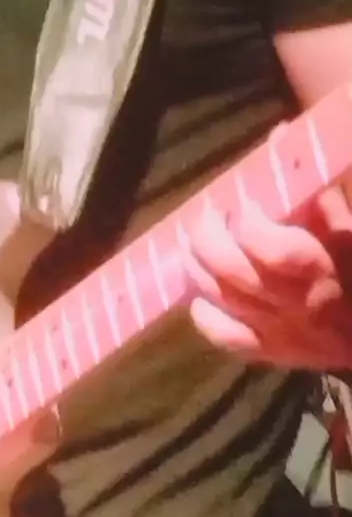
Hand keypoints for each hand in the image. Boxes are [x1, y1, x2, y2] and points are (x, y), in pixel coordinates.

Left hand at [186, 186, 351, 370]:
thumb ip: (321, 202)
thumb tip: (281, 163)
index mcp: (323, 270)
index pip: (274, 250)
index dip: (248, 221)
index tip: (241, 198)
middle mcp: (297, 305)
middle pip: (233, 270)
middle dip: (208, 236)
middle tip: (205, 213)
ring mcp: (281, 333)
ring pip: (221, 297)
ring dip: (198, 264)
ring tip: (193, 241)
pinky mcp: (272, 353)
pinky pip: (225, 336)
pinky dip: (205, 314)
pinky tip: (201, 294)